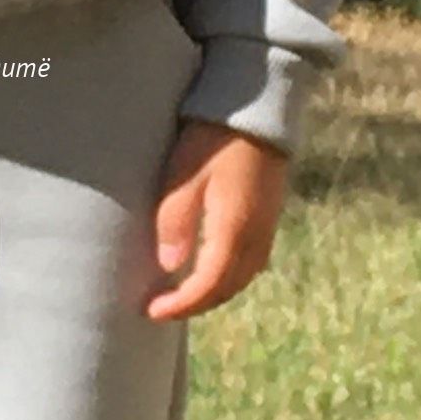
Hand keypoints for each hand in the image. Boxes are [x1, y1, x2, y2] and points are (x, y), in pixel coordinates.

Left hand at [145, 120, 289, 318]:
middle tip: (161, 308)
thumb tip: (170, 268)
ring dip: (214, 293)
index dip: (181, 305)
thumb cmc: (212, 138)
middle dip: (196, 305)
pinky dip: (228, 276)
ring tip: (181, 294)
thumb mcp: (184, 175)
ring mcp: (267, 227)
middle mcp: (256, 235)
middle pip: (228, 288)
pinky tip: (209, 270)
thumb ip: (175, 221)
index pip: (209, 285)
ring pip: (242, 278)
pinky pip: (250, 262)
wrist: (256, 108)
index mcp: (234, 229)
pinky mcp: (269, 216)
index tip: (151, 311)